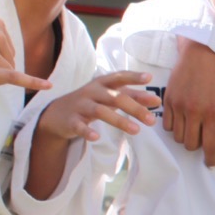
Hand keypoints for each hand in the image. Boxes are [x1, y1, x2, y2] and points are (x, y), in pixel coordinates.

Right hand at [36, 70, 159, 142]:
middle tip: (152, 120)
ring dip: (119, 120)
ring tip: (136, 130)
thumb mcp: (110, 96)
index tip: (149, 78)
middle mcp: (92, 91)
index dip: (133, 77)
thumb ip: (133, 97)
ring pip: (100, 111)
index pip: (119, 77)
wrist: (57, 114)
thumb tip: (157, 100)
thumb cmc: (91, 102)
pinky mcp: (71, 121)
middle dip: (135, 108)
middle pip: (115, 97)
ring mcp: (81, 105)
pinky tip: (96, 137)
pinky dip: (87, 131)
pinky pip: (79, 126)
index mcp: (102, 83)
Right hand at [162, 38, 214, 164]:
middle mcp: (193, 111)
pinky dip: (173, 127)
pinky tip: (181, 121)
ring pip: (176, 136)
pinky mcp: (168, 100)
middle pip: (189, 144)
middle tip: (202, 139)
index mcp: (211, 112)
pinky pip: (166, 125)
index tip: (211, 163)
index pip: (208, 144)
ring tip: (191, 128)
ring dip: (184, 137)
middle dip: (196, 146)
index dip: (210, 158)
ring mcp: (178, 106)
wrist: (202, 53)